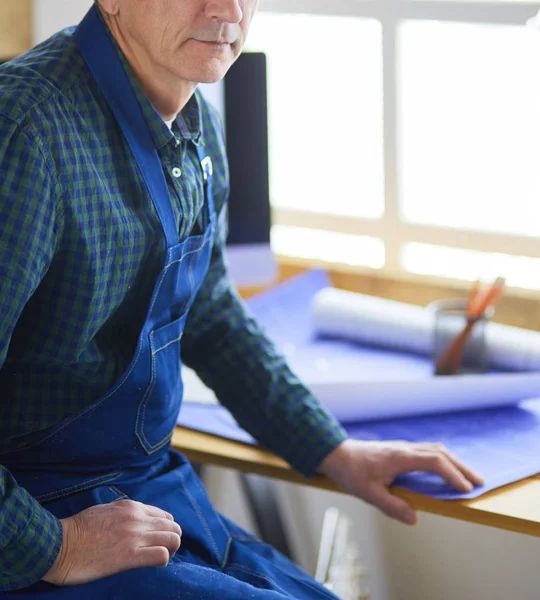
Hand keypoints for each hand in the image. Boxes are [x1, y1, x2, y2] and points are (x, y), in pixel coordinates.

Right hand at [43, 499, 181, 585]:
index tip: (156, 542)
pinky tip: (152, 565)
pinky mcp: (129, 556)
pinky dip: (163, 560)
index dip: (164, 531)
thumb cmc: (77, 530)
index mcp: (132, 507)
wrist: (58, 544)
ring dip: (171, 550)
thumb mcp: (105, 510)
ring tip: (158, 559)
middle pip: (173, 527)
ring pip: (173, 538)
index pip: (164, 516)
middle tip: (161, 553)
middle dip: (172, 540)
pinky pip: (161, 555)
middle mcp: (137, 518)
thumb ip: (124, 514)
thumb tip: (136, 520)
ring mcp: (135, 536)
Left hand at [320, 439, 483, 524]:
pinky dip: (443, 460)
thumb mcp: (368, 493)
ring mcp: (404, 447)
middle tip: (480, 482)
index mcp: (399, 457)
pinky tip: (448, 470)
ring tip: (469, 477)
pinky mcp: (401, 450)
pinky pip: (428, 451)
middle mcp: (405, 448)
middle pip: (440, 452)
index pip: (433, 461)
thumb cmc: (351, 472)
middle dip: (461, 467)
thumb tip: (415, 518)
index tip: (465, 489)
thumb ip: (391, 506)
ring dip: (454, 462)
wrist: (337, 454)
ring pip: (435, 450)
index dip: (451, 474)